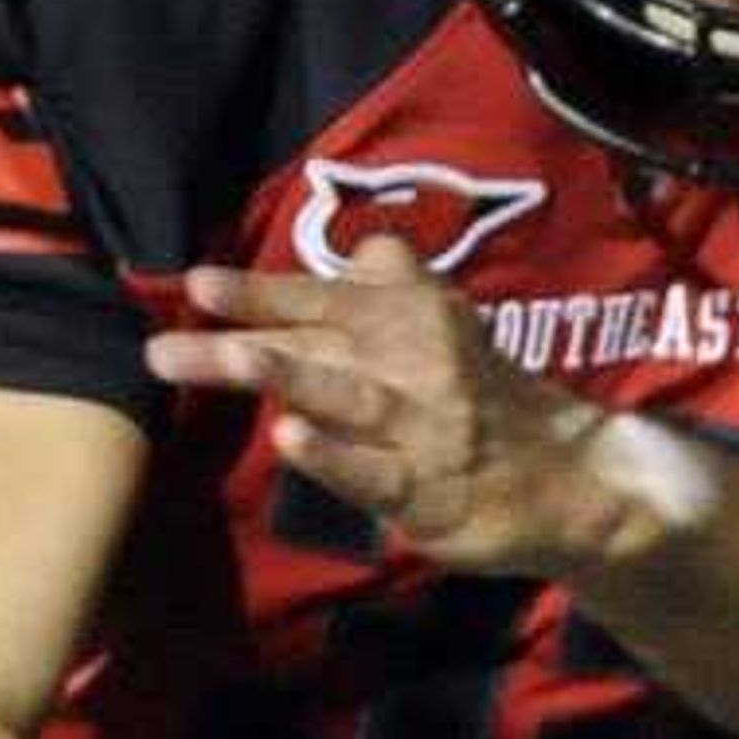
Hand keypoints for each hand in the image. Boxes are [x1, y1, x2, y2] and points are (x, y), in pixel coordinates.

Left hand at [145, 235, 607, 572]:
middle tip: (167, 341)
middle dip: (244, 335)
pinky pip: (375, 474)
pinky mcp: (429, 494)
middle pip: (318, 345)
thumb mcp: (452, 323)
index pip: (325, 299)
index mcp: (412, 318)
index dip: (262, 291)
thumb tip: (364, 245)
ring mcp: (422, 430)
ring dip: (284, 375)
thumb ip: (397, 286)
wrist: (570, 476)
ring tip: (223, 359)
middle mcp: (415, 364)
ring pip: (345, 397)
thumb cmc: (487, 398)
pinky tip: (290, 441)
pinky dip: (333, 458)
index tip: (199, 283)